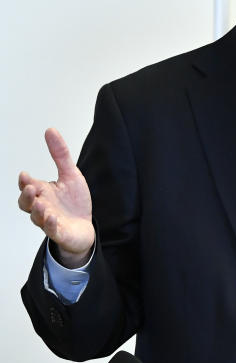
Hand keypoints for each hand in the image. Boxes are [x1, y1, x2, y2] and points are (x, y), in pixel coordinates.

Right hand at [18, 128, 94, 267]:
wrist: (84, 227)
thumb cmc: (74, 202)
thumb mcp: (71, 175)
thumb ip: (60, 155)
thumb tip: (50, 130)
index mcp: (42, 192)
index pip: (27, 185)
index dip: (25, 181)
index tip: (25, 175)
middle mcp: (41, 206)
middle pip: (25, 203)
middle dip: (26, 196)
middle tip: (31, 187)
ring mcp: (48, 221)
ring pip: (36, 218)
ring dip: (37, 211)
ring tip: (41, 204)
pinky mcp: (59, 232)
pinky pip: (52, 230)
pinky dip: (51, 225)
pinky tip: (53, 218)